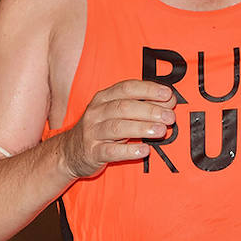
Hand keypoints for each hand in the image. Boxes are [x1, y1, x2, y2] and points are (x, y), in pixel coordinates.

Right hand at [58, 79, 176, 178]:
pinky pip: (111, 151)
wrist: (70, 152)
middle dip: (149, 110)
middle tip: (169, 116)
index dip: (148, 90)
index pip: (127, 88)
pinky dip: (129, 151)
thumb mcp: (116, 113)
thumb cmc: (101, 129)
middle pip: (124, 107)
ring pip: (118, 127)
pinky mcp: (92, 152)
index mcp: (103, 98)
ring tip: (161, 131)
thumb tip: (170, 101)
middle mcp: (96, 112)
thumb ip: (141, 105)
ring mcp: (92, 133)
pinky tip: (144, 150)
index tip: (168, 94)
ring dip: (142, 128)